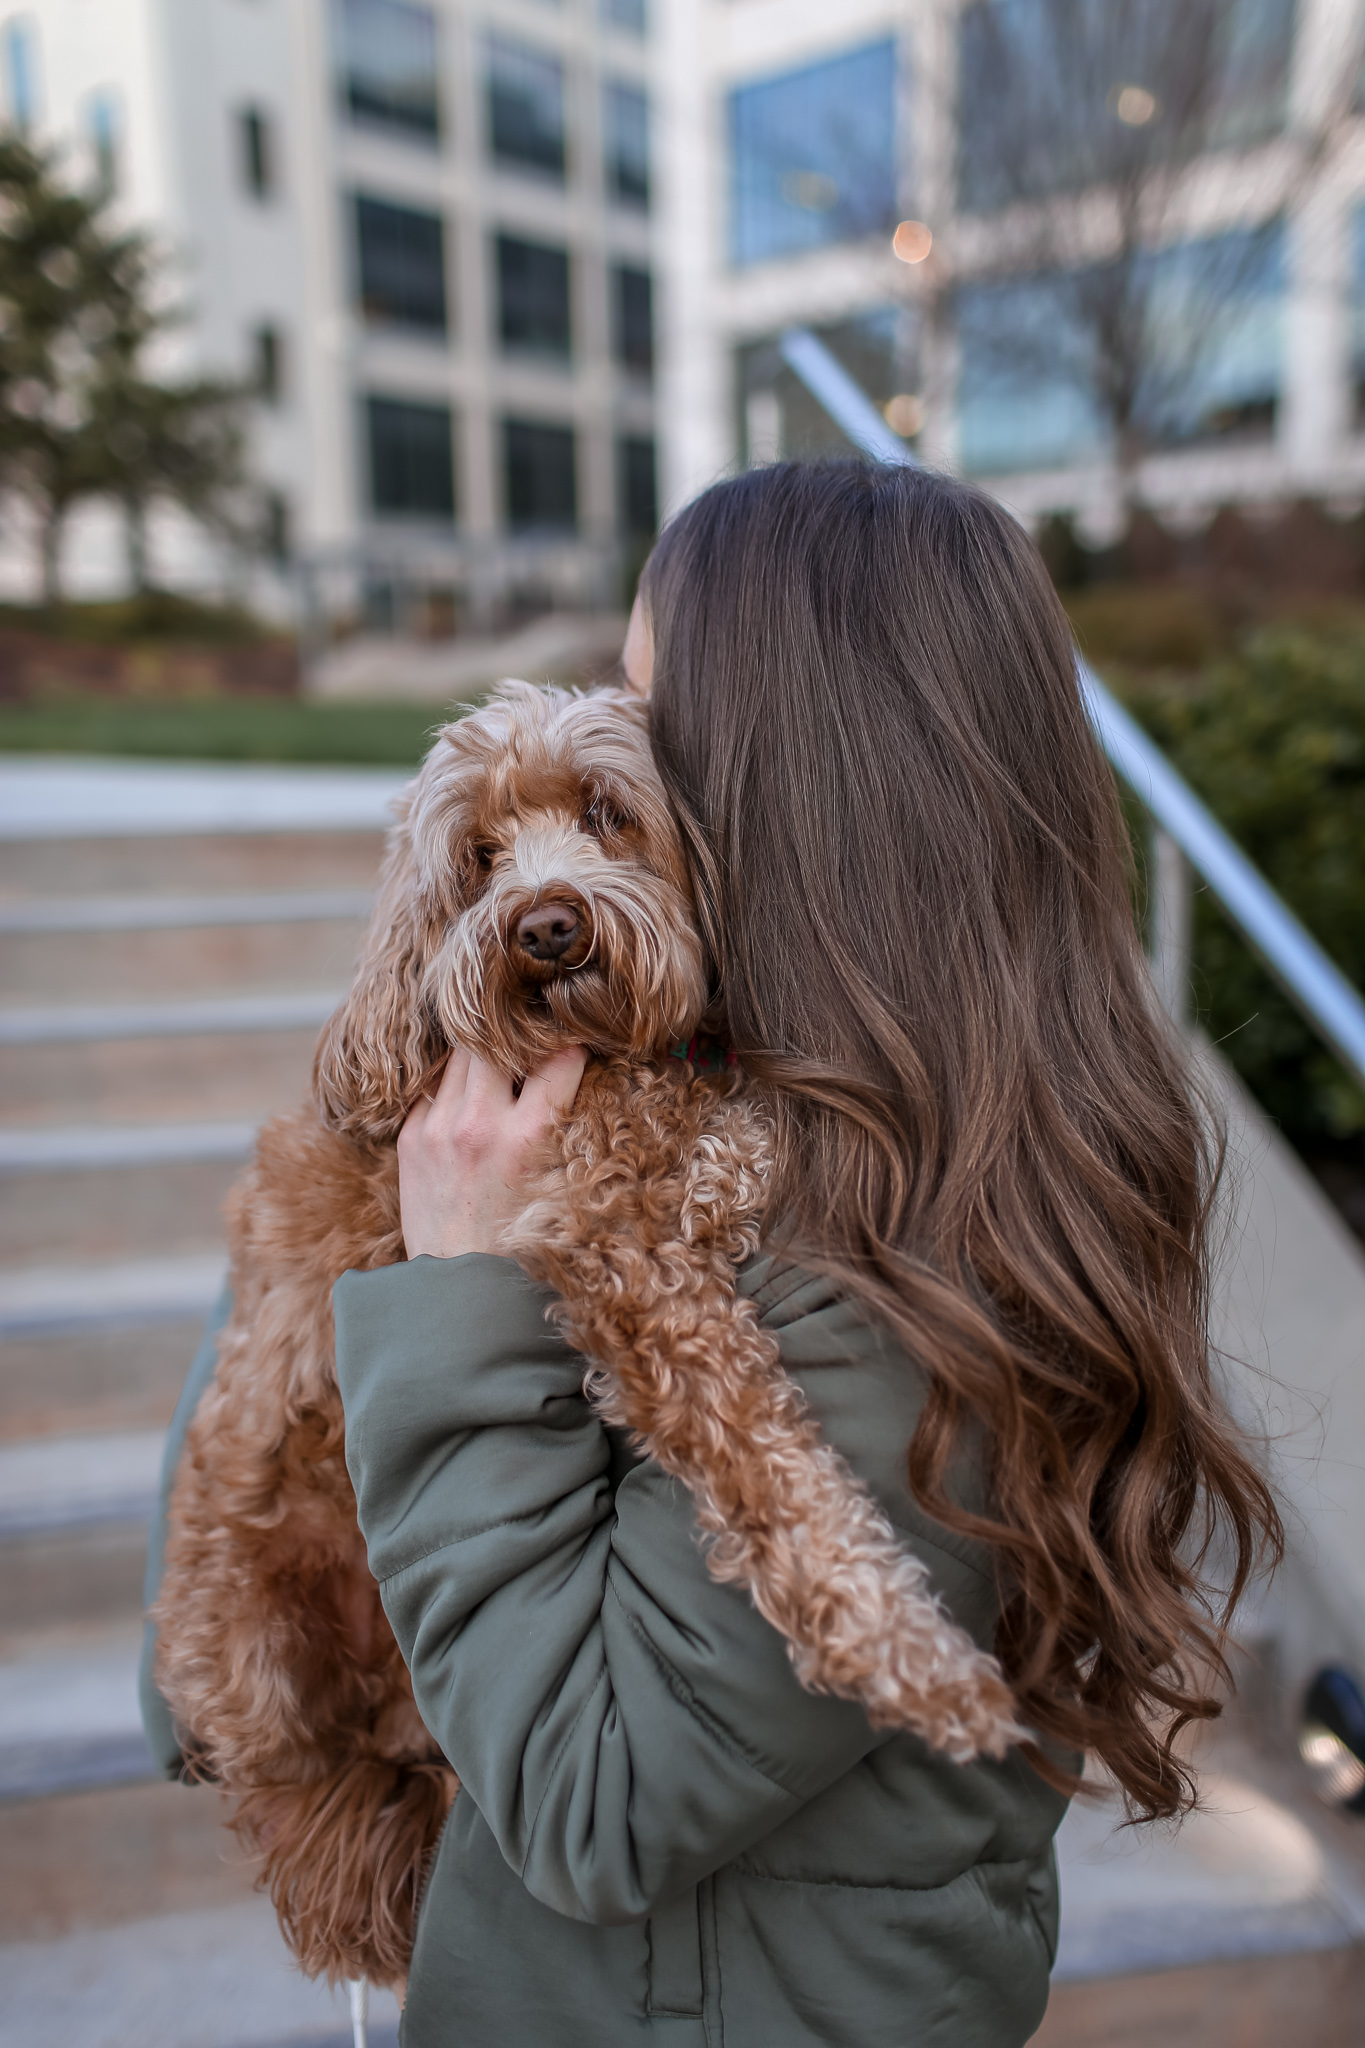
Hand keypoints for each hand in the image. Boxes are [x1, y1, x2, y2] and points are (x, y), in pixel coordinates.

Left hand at [397, 1046, 586, 1260]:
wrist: (460, 1289)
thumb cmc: (521, 1241)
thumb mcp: (556, 1183)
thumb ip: (559, 1126)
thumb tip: (569, 1070)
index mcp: (527, 1138)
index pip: (559, 1060)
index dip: (572, 1047)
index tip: (574, 1045)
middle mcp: (479, 1124)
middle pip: (499, 1042)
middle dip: (518, 1040)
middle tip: (528, 1044)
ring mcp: (438, 1128)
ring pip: (460, 1056)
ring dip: (481, 1054)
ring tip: (495, 1062)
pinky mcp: (410, 1138)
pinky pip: (432, 1088)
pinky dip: (451, 1086)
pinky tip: (464, 1098)